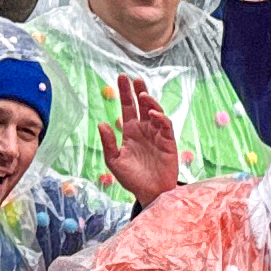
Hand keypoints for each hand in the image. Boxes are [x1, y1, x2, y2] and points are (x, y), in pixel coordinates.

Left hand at [99, 75, 180, 203]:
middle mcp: (144, 129)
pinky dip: (160, 118)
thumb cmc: (132, 178)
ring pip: (155, 112)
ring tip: (142, 95)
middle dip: (139, 91)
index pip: (127, 107)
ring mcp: (157, 134)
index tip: (121, 77)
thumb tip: (102, 123)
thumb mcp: (114, 161)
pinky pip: (165, 125)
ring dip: (150, 102)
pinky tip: (152, 114)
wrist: (150, 192)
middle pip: (142, 105)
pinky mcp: (168, 141)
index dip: (125, 93)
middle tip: (134, 79)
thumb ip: (108, 143)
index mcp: (130, 131)